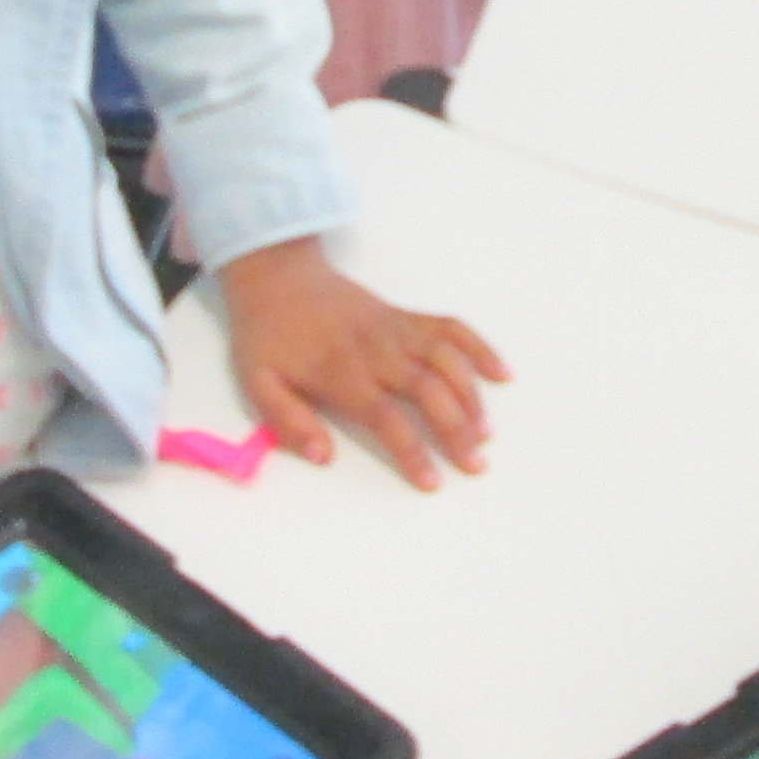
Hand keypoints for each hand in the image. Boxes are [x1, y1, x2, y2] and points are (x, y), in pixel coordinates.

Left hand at [218, 237, 507, 486]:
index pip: (386, 417)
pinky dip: (479, 348)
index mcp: (340, 373)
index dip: (412, 451)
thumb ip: (288, 422)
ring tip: (486, 433)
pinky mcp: (405, 315)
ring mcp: (395, 329)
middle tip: (476, 465)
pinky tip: (501, 374)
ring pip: (447, 359)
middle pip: (428, 390)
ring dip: (472, 395)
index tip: (432, 482)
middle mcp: (376, 351)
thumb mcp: (257, 382)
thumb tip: (323, 456)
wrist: (276, 276)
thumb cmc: (267, 335)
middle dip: (456, 430)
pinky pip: (450, 327)